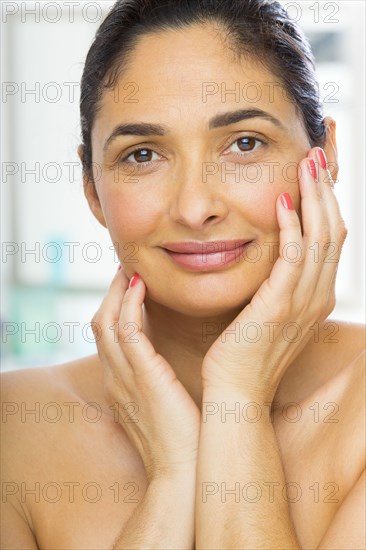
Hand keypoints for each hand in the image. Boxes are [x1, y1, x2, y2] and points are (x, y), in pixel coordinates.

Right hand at [92, 267, 200, 481]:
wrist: (184, 474)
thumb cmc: (183, 442)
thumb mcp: (165, 408)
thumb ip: (161, 384)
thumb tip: (173, 366)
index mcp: (120, 386)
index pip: (108, 338)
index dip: (115, 309)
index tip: (130, 288)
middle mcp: (114, 378)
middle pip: (100, 324)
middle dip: (110, 295)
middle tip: (125, 271)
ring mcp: (124, 377)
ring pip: (107, 322)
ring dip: (117, 293)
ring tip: (131, 271)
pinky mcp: (142, 375)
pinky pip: (127, 330)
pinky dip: (130, 304)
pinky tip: (142, 286)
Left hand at [201, 147, 347, 402]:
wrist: (235, 393)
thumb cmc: (243, 354)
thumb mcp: (266, 313)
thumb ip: (275, 285)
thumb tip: (271, 260)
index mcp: (315, 297)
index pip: (330, 239)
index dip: (327, 203)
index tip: (317, 172)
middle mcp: (317, 296)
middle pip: (334, 231)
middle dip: (327, 189)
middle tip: (318, 154)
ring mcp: (303, 302)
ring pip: (321, 238)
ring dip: (315, 197)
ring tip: (307, 162)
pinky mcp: (280, 306)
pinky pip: (294, 257)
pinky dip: (293, 226)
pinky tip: (282, 200)